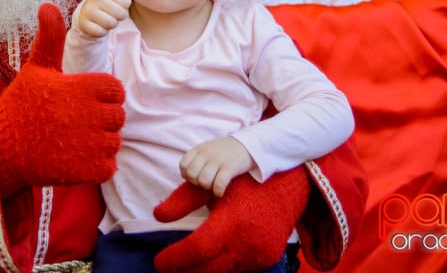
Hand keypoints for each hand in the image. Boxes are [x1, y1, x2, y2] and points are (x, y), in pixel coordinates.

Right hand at [0, 3, 125, 195]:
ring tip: (73, 140)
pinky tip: (75, 158)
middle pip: (118, 116)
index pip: (115, 90)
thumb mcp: (35, 68)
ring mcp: (89, 143)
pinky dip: (97, 165)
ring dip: (99, 143)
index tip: (82, 101)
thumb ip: (50, 38)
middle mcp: (89, 113)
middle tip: (76, 123)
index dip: (102, 96)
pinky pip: (109, 165)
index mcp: (82, 86)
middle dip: (102, 120)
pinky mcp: (87, 169)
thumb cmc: (20, 104)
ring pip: (115, 142)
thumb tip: (48, 5)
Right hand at [75, 0, 130, 37]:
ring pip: (112, 23)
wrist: (87, 16)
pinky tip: (97, 25)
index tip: (115, 1)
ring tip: (103, 17)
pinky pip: (103, 32)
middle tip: (109, 11)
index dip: (124, 4)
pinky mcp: (85, 25)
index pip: (126, 1)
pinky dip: (102, 31)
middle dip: (118, 15)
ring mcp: (89, 11)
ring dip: (110, 24)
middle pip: (121, 13)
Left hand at [153, 168, 309, 272]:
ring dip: (205, 268)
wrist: (288, 186)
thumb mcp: (211, 187)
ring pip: (223, 271)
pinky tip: (213, 258)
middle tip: (169, 267)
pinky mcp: (267, 259)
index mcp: (231, 222)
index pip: (196, 249)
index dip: (174, 258)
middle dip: (185, 270)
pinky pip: (239, 268)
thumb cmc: (244, 183)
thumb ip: (184, 200)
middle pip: (207, 269)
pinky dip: (224, 265)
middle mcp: (246, 242)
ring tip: (189, 263)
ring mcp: (259, 254)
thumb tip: (158, 215)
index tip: (159, 261)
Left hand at [180, 136, 252, 196]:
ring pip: (203, 181)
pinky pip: (218, 184)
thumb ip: (197, 159)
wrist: (248, 144)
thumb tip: (187, 176)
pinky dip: (218, 192)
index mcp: (199, 149)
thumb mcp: (208, 149)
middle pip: (191, 175)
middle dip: (197, 183)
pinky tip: (220, 192)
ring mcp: (218, 160)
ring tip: (214, 186)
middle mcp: (206, 153)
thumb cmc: (225, 151)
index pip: (183, 165)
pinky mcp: (230, 167)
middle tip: (206, 182)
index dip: (187, 175)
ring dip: (208, 188)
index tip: (196, 177)